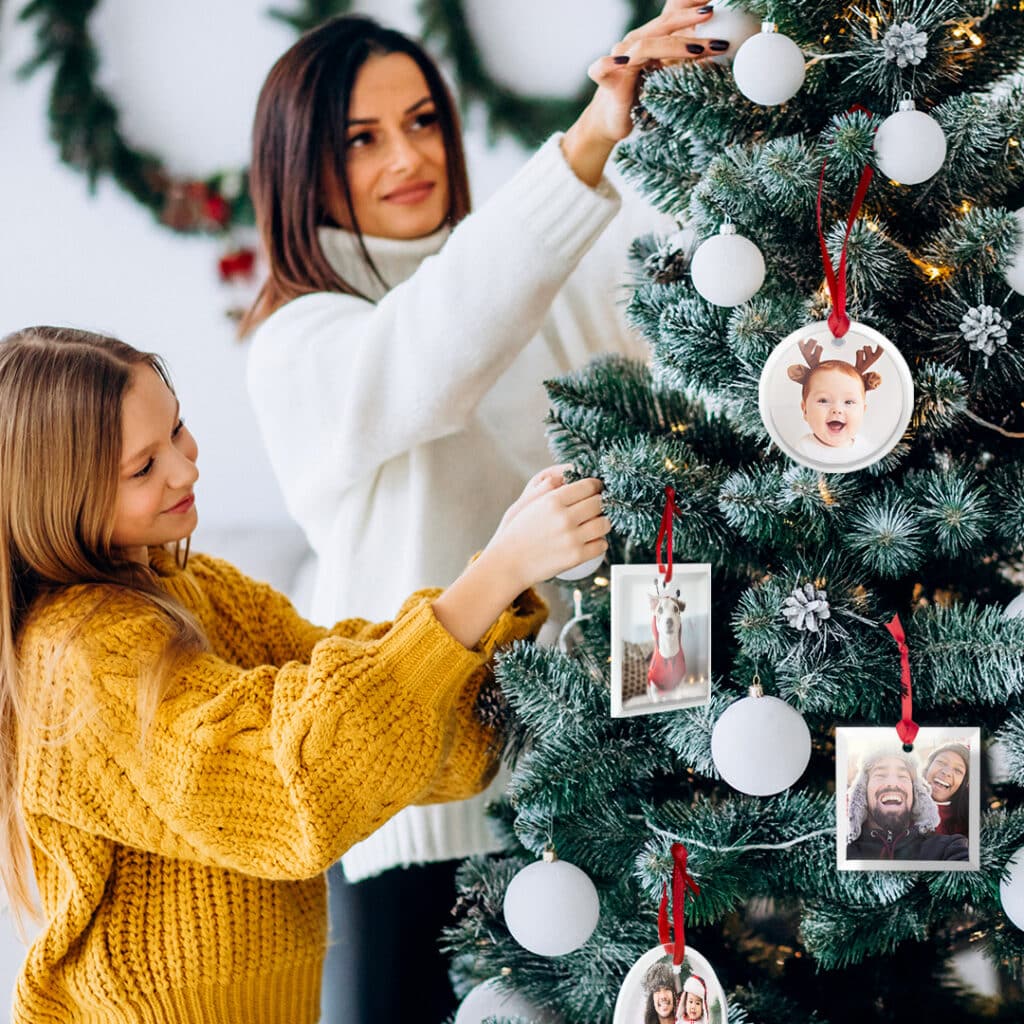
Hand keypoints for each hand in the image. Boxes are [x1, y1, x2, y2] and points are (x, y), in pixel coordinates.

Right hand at [432, 474, 609, 649]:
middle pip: (600, 503)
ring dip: (602, 523)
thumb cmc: (517, 532)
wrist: (508, 563)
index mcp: (552, 501)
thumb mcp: (528, 503)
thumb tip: (570, 475)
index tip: (597, 490)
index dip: (596, 487)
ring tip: (593, 525)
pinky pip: (602, 545)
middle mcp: (564, 518)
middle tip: (595, 509)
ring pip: (605, 524)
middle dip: (600, 504)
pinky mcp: (576, 557)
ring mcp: (572, 538)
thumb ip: (549, 487)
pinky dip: (599, 543)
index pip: (589, 486)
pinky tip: (590, 541)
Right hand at [562, 0, 715, 184]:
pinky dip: (611, 62)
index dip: (690, 5)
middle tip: (714, 18)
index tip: (715, 3)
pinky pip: (603, 67)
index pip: (672, 14)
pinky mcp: (607, 80)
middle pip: (664, 25)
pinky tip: (624, 62)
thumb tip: (722, 48)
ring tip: (699, 51)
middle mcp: (635, 42)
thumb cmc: (643, 96)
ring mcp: (620, 59)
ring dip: (675, 46)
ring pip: (646, 45)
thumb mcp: (670, 74)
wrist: (613, 120)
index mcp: (651, 37)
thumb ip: (689, 58)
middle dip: (691, 21)